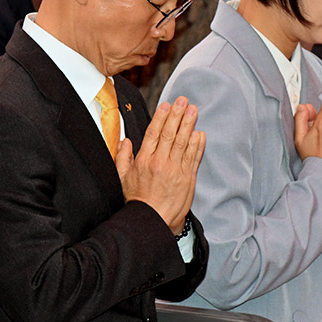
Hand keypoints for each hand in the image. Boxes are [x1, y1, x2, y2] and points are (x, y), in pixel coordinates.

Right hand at [116, 97, 204, 233]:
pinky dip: (197, 144)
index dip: (161, 117)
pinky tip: (199, 133)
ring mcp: (176, 170)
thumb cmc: (137, 200)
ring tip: (193, 110)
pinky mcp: (187, 178)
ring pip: (183, 142)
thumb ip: (122, 157)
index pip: (154, 133)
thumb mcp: (122, 177)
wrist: (153, 221)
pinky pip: (194, 157)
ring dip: (189, 124)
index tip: (166, 105)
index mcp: (144, 160)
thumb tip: (125, 140)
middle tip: (183, 101)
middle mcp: (160, 163)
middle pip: (170, 134)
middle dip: (177, 115)